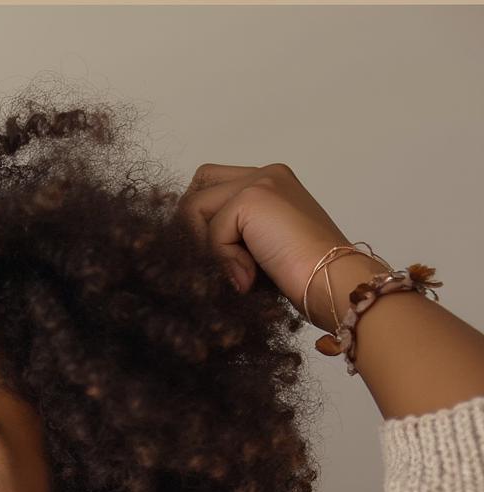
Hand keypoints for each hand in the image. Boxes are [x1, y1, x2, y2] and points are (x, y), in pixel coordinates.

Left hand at [173, 162, 358, 356]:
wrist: (336, 285)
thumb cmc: (303, 281)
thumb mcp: (257, 255)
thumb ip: (227, 240)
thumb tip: (187, 247)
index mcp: (271, 184)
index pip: (211, 187)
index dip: (200, 223)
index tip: (212, 261)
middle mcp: (267, 174)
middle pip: (198, 186)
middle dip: (192, 226)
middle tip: (211, 264)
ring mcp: (262, 181)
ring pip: (195, 207)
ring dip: (206, 248)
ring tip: (236, 274)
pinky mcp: (256, 196)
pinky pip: (212, 230)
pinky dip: (223, 259)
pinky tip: (247, 278)